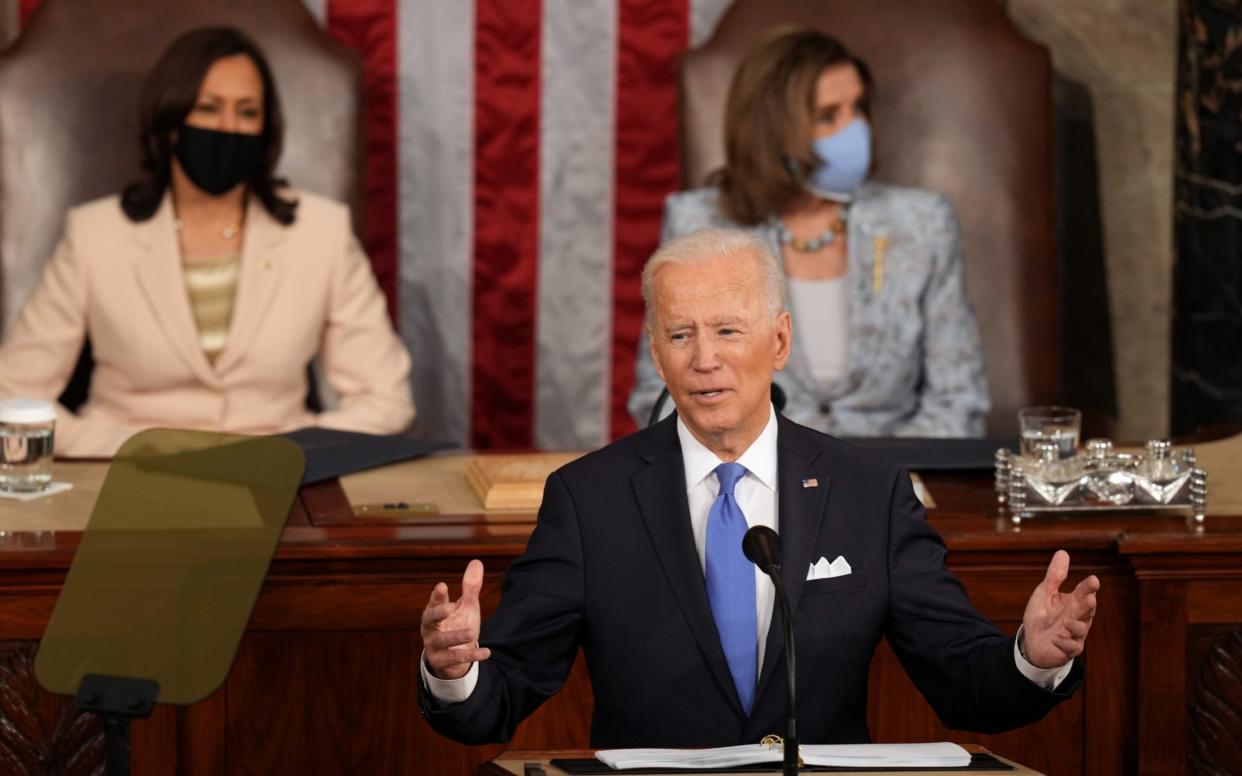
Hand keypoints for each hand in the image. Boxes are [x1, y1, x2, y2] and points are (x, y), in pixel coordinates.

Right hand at [421, 559, 491, 679]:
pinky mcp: (441, 662)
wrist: (453, 658)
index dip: (438, 596)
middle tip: (450, 607)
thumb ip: (470, 588)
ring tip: (472, 632)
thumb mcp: (466, 606)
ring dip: (456, 636)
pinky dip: (471, 655)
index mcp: (434, 612)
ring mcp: (434, 646)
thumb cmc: (457, 626)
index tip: (443, 586)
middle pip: (429, 619)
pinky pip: (455, 658)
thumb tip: (476, 562)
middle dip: (438, 613)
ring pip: (442, 641)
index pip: (434, 602)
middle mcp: (430, 629)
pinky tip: (486, 652)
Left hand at [1021, 550, 1099, 668]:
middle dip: (1088, 605)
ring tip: (1066, 622)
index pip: (1084, 592)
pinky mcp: (1069, 649)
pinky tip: (1057, 638)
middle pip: (1087, 611)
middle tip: (1089, 598)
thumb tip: (1062, 552)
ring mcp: (1074, 634)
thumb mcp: (1044, 593)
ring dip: (1075, 625)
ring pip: (1081, 629)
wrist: (1032, 641)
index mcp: (1073, 602)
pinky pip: (1072, 647)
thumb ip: (1054, 576)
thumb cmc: (1042, 615)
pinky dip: (1065, 643)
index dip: (1089, 587)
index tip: (1093, 580)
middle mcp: (1077, 617)